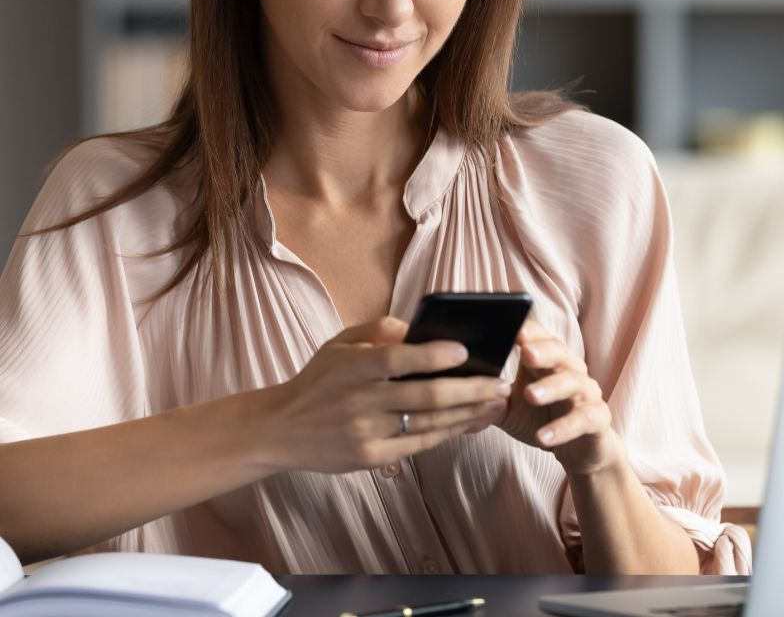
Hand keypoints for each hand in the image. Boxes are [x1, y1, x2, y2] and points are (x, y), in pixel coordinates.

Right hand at [256, 317, 511, 473]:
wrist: (280, 430)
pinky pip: (418, 445)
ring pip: (428, 423)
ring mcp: (365, 433)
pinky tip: (470, 422)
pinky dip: (448, 433)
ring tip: (496, 403)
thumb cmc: (318, 380)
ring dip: (468, 413)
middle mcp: (358, 402)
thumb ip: (377, 329)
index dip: (431, 355)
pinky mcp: (370, 459)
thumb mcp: (338, 343)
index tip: (464, 350)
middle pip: (423, 397)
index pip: (395, 359)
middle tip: (499, 382)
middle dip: (469, 390)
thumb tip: (417, 328)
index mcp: (351, 367)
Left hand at [497, 319, 622, 474]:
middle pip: (559, 352)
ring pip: (573, 382)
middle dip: (542, 350)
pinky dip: (563, 428)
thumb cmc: (540, 419)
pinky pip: (583, 419)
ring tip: (530, 394)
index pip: (539, 336)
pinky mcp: (597, 419)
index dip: (527, 330)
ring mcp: (586, 393)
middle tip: (524, 352)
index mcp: (548, 361)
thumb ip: (488, 395)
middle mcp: (570, 370)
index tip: (509, 326)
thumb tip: (454, 387)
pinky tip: (543, 437)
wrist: (579, 450)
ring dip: (551, 387)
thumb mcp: (510, 407)